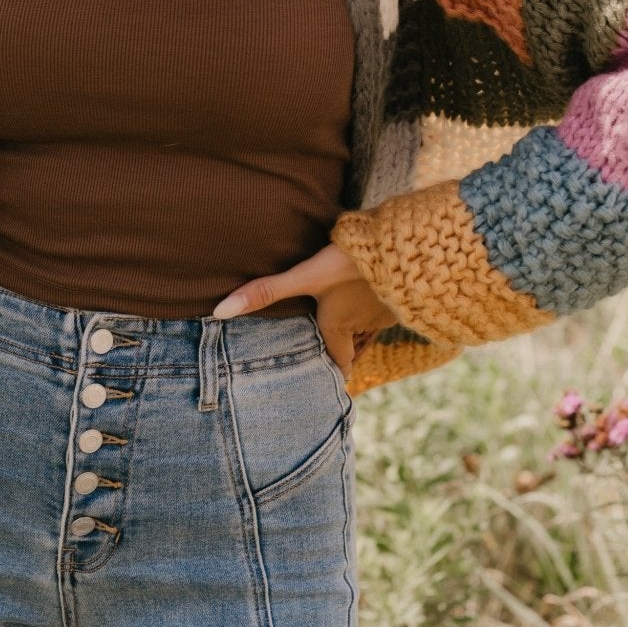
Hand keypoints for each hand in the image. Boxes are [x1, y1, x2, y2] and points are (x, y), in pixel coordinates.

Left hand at [211, 243, 391, 376]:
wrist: (408, 246)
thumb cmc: (352, 264)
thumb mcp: (306, 276)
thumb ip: (266, 291)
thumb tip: (219, 312)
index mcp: (339, 325)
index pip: (339, 362)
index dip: (333, 371)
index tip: (330, 380)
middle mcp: (364, 324)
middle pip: (353, 343)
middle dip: (345, 346)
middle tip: (333, 347)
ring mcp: (387, 310)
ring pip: (371, 323)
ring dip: (362, 322)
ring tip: (350, 315)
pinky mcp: (405, 292)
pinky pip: (388, 304)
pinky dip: (379, 301)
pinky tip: (372, 286)